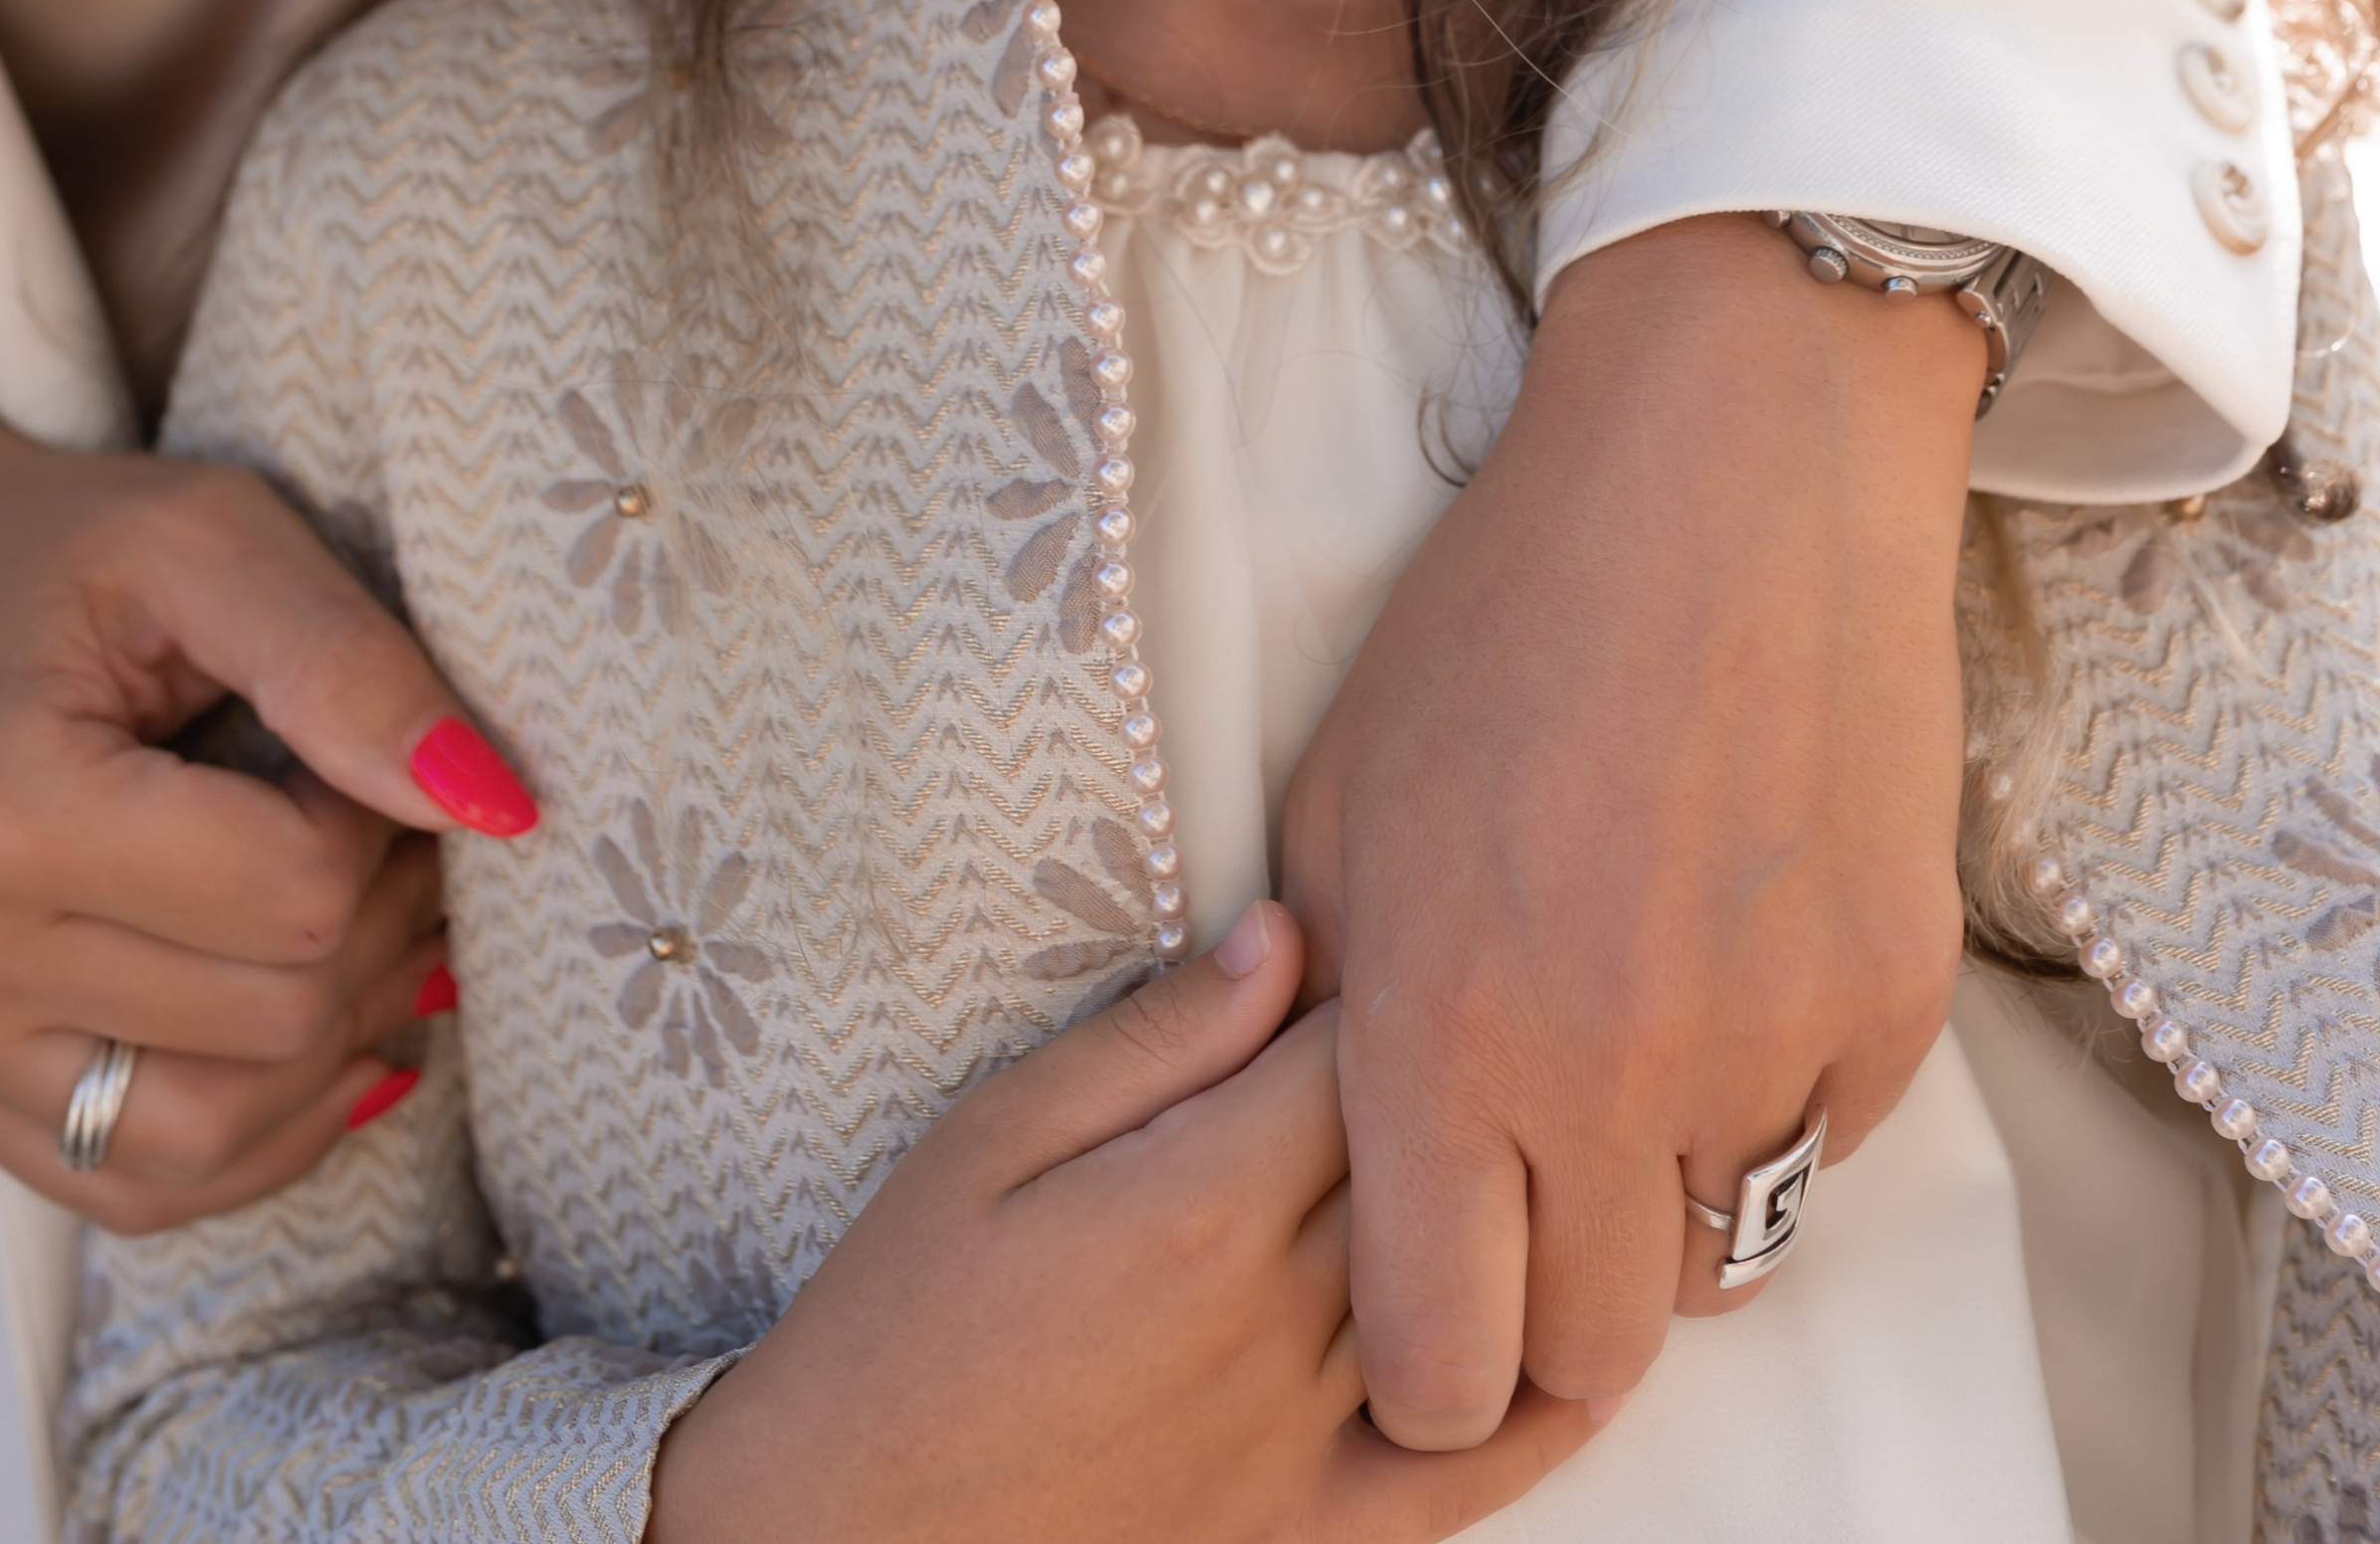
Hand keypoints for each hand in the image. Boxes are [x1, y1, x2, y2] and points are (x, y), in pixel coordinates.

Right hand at [0, 374, 536, 1229]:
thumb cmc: (57, 551)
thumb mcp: (213, 538)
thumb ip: (349, 666)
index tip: (376, 749)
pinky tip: (320, 1036)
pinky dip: (260, 1131)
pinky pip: (142, 1186)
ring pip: (219, 1136)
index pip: (296, 897)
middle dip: (384, 924)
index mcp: (1, 811)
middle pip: (273, 1021)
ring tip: (370, 924)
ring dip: (340, 1043)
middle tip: (398, 827)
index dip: (386, 825)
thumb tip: (493, 806)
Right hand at [651, 902, 1601, 1543]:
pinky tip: (1575, 1349)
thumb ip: (1150, 1040)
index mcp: (1200, 1203)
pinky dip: (1533, 1415)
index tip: (1399, 937)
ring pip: (1467, 1297)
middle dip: (1462, 1080)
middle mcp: (1277, 1322)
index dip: (1396, 982)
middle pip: (1435, 1164)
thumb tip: (1284, 935)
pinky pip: (1462, 1477)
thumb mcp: (991, 1139)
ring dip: (1505, 1211)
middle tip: (1472, 1011)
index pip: (1370, 1054)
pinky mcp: (1306, 1537)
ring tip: (1524, 1131)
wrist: (843, 1538)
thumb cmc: (898, 1324)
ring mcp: (1304, 1443)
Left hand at [1281, 214, 1978, 1441]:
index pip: (1435, 1357)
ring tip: (1626, 1056)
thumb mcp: (1340, 795)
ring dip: (1662, 1208)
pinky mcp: (1892, 1003)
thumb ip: (1318, 1000)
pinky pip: (1824, 1150)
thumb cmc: (1507, 612)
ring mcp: (1770, 1044)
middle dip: (1544, 1317)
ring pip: (1721, 1266)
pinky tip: (1727, 962)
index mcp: (1446, 1027)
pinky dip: (1772, 1105)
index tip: (1423, 1309)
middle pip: (1590, 1357)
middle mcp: (1612, 1069)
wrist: (1730, 468)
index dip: (1421, 1365)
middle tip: (1526, 1204)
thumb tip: (1316, 1151)